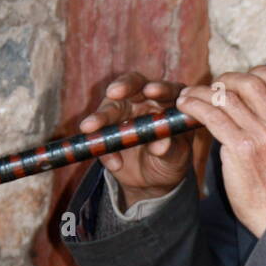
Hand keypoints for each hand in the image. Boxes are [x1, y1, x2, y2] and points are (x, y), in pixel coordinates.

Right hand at [79, 72, 192, 207]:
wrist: (152, 180)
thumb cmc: (171, 160)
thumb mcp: (176, 157)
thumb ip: (170, 149)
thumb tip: (161, 144)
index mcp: (170, 101)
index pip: (167, 89)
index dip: (159, 88)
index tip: (150, 91)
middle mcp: (146, 99)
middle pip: (134, 85)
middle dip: (123, 87)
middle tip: (113, 93)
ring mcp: (124, 111)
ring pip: (110, 107)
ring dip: (100, 117)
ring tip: (89, 128)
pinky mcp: (106, 126)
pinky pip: (100, 133)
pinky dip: (103, 147)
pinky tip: (114, 163)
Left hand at [175, 66, 265, 237]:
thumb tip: (253, 101)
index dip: (257, 72)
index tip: (240, 78)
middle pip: (250, 83)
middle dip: (225, 80)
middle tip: (213, 87)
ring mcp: (262, 136)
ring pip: (227, 98)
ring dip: (202, 92)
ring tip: (189, 95)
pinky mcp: (240, 149)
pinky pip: (212, 117)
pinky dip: (195, 106)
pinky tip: (186, 107)